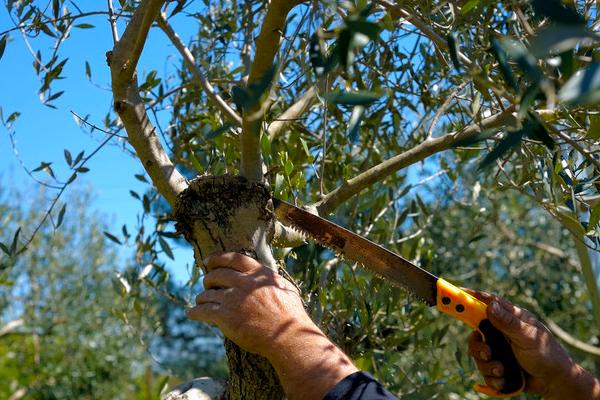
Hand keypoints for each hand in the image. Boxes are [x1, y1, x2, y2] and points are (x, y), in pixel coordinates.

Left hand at [185, 252, 314, 357]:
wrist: (288, 338)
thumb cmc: (291, 315)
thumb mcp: (286, 288)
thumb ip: (271, 279)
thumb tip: (265, 275)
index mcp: (258, 273)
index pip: (233, 258)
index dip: (217, 257)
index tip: (207, 260)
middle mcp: (244, 283)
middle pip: (217, 274)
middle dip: (208, 279)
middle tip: (206, 283)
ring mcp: (233, 299)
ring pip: (208, 293)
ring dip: (202, 297)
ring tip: (200, 301)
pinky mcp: (225, 316)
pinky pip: (203, 311)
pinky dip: (194, 311)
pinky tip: (191, 313)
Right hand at [467, 291, 598, 398]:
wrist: (553, 381)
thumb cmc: (547, 353)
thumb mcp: (528, 336)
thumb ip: (508, 322)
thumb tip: (490, 306)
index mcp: (509, 317)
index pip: (486, 302)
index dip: (469, 297)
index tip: (454, 292)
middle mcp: (500, 330)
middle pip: (475, 330)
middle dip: (478, 345)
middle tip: (486, 352)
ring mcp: (497, 347)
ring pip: (477, 352)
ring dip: (486, 364)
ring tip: (500, 369)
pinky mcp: (496, 363)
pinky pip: (483, 369)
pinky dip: (491, 376)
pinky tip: (503, 378)